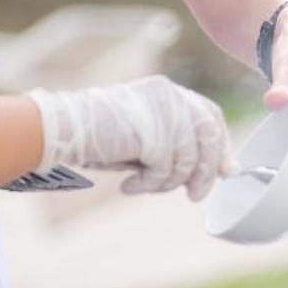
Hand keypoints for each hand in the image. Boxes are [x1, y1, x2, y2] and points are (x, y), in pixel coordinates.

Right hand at [30, 76, 231, 200]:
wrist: (62, 128)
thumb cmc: (97, 135)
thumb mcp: (143, 135)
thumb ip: (178, 144)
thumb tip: (224, 170)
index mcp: (167, 91)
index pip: (209, 114)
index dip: (221, 145)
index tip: (224, 171)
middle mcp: (170, 96)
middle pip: (208, 138)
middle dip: (206, 172)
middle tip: (193, 195)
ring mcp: (163, 113)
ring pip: (188, 160)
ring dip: (167, 183)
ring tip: (142, 186)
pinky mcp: (154, 134)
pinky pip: (166, 171)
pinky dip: (149, 184)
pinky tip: (129, 185)